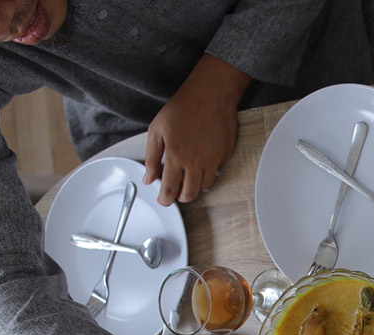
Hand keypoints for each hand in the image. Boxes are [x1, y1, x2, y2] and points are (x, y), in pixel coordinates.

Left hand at [143, 55, 249, 204]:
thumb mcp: (157, 130)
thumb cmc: (182, 108)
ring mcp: (213, 160)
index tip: (164, 200)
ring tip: (188, 172)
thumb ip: (151, 157)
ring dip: (194, 184)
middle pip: (189, 195)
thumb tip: (148, 178)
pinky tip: (201, 157)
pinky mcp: (224, 156)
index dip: (165, 200)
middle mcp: (195, 162)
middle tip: (176, 189)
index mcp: (175, 156)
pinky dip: (207, 171)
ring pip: (204, 187)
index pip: (169, 190)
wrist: (210, 95)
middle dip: (180, 196)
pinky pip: (216, 171)